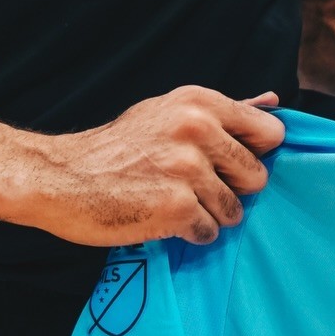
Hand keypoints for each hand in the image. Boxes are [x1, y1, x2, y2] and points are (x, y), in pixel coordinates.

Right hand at [13, 87, 285, 248]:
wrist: (59, 178)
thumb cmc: (116, 149)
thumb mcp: (166, 113)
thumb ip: (223, 111)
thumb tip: (274, 101)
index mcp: (200, 102)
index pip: (269, 132)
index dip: (252, 154)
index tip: (228, 164)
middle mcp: (197, 129)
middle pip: (256, 177)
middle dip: (231, 189)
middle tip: (192, 187)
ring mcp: (187, 169)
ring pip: (234, 210)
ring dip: (207, 215)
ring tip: (170, 202)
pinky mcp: (176, 207)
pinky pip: (209, 232)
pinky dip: (189, 234)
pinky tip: (160, 219)